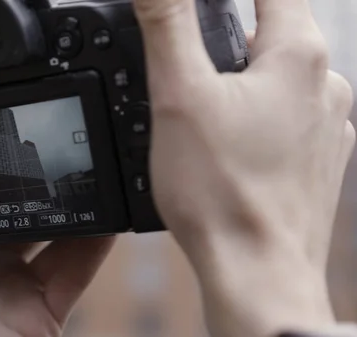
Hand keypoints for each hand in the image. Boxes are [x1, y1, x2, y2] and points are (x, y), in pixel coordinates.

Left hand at [0, 150, 114, 336]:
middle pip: (14, 217)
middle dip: (33, 186)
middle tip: (52, 152)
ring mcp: (14, 294)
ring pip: (52, 240)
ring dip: (69, 209)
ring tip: (84, 174)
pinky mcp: (43, 317)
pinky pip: (75, 275)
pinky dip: (94, 247)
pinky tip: (106, 218)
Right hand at [133, 0, 354, 335]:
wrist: (256, 274)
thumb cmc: (221, 194)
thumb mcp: (178, 95)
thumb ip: (167, 22)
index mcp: (297, 56)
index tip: (203, 12)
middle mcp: (326, 86)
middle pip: (272, 35)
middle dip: (228, 42)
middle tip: (187, 72)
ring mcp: (328, 127)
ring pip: (279, 81)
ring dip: (242, 85)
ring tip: (203, 120)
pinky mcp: (319, 161)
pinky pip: (287, 121)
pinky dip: (258, 122)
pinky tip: (229, 151)